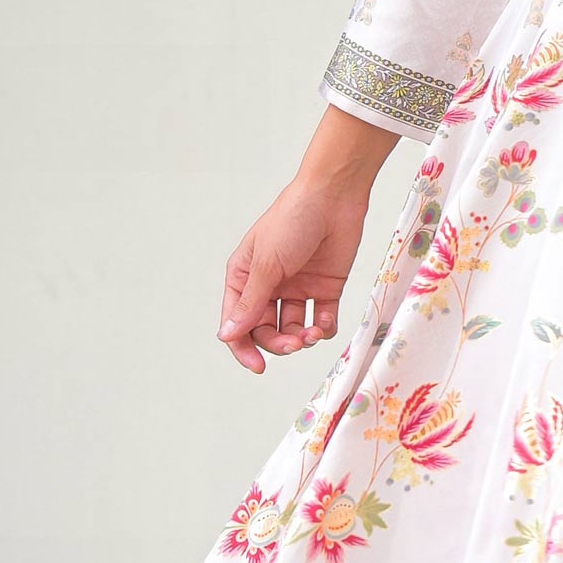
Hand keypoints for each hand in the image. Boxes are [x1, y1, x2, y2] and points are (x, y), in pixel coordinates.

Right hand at [218, 172, 371, 373]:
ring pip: (293, 328)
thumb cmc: (292, 219)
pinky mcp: (325, 287)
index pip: (237, 321)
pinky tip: (324, 321)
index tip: (258, 366)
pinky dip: (323, 327)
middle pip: (266, 330)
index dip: (244, 347)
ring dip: (301, 338)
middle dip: (278, 343)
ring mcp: (297, 288)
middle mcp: (269, 285)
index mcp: (244, 277)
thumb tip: (227, 335)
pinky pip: (321, 319)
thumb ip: (250, 303)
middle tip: (293, 344)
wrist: (334, 196)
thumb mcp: (266, 263)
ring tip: (311, 333)